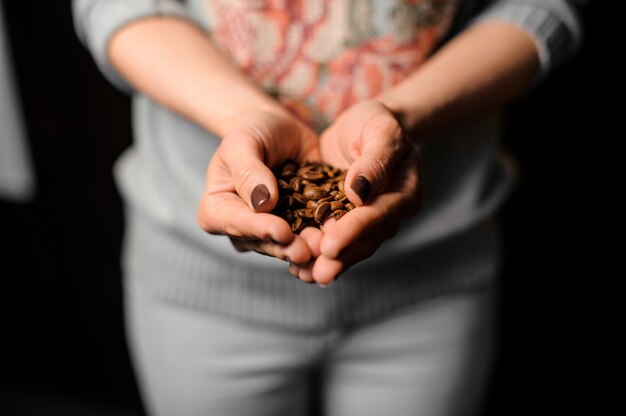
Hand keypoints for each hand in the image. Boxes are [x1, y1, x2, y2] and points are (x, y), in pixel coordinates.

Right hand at [197, 110, 320, 263]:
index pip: (237, 223)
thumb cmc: (252, 131)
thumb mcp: (244, 142)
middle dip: (287, 246)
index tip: (282, 231)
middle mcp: (242, 227)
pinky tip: (339, 237)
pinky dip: (324, 236)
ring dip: (308, 247)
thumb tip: (261, 202)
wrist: (279, 129)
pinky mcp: (297, 226)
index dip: (260, 229)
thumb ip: (249, 171)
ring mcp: (270, 230)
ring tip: (326, 248)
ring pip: (288, 244)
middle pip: (264, 241)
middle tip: (309, 250)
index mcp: (217, 209)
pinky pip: (310, 233)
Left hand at [293, 101, 420, 283]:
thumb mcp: (381, 131)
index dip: (353, 231)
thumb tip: (359, 193)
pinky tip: (292, 263)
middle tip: (316, 273)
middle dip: (339, 257)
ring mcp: (364, 220)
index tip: (329, 245)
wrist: (363, 124)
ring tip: (301, 274)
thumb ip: (374, 161)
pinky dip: (314, 250)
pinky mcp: (341, 219)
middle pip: (363, 240)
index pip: (377, 216)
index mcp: (403, 196)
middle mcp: (387, 214)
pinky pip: (330, 237)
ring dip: (324, 261)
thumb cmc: (376, 122)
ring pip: (347, 246)